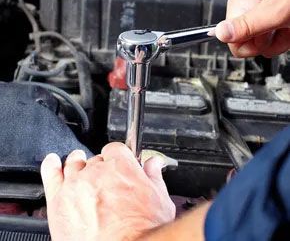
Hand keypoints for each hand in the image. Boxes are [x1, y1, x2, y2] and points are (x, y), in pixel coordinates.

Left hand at [41, 143, 174, 240]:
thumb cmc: (143, 231)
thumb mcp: (159, 199)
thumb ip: (153, 176)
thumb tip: (153, 163)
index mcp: (121, 166)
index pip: (116, 149)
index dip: (118, 157)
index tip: (119, 165)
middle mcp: (96, 171)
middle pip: (95, 158)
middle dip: (101, 167)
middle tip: (105, 181)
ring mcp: (76, 184)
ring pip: (74, 163)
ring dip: (78, 164)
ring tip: (80, 168)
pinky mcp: (59, 201)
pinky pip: (51, 175)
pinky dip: (51, 166)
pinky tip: (53, 163)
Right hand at [215, 0, 289, 57]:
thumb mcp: (274, 10)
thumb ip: (246, 25)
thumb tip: (219, 33)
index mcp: (238, 6)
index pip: (232, 44)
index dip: (252, 46)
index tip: (266, 35)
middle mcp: (245, 10)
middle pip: (248, 45)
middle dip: (269, 42)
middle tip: (281, 26)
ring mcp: (259, 15)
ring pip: (263, 44)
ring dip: (281, 39)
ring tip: (288, 23)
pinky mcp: (271, 17)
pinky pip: (274, 38)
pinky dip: (286, 35)